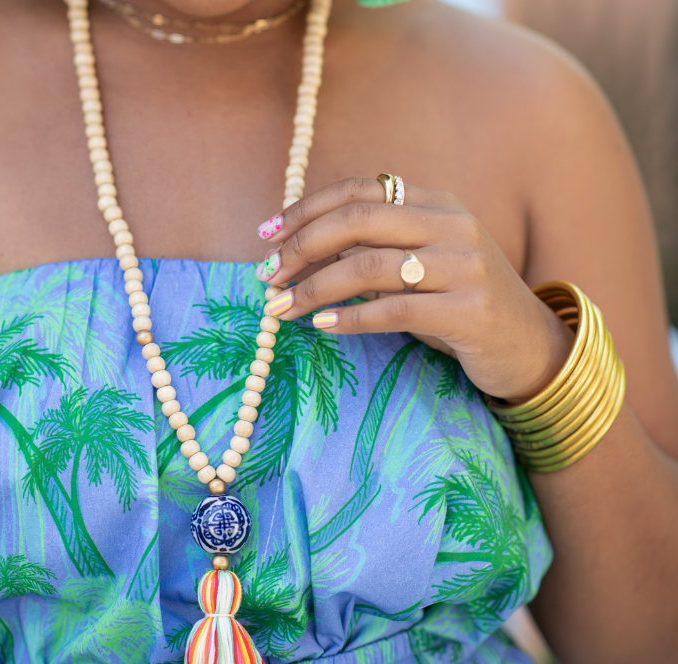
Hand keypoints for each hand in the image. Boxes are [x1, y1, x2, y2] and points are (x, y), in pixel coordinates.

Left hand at [254, 177, 573, 402]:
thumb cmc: (458, 304)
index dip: (306, 209)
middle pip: (359, 220)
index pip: (360, 190)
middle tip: (266, 276)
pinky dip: (352, 318)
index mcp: (436, 203)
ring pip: (371, 266)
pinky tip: (323, 325)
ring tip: (283, 308)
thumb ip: (373, 250)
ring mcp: (465, 266)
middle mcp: (452, 225)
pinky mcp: (471, 310)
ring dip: (315, 287)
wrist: (527, 344)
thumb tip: (300, 255)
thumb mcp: (419, 265)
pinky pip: (397, 309)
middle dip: (302, 246)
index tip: (266, 234)